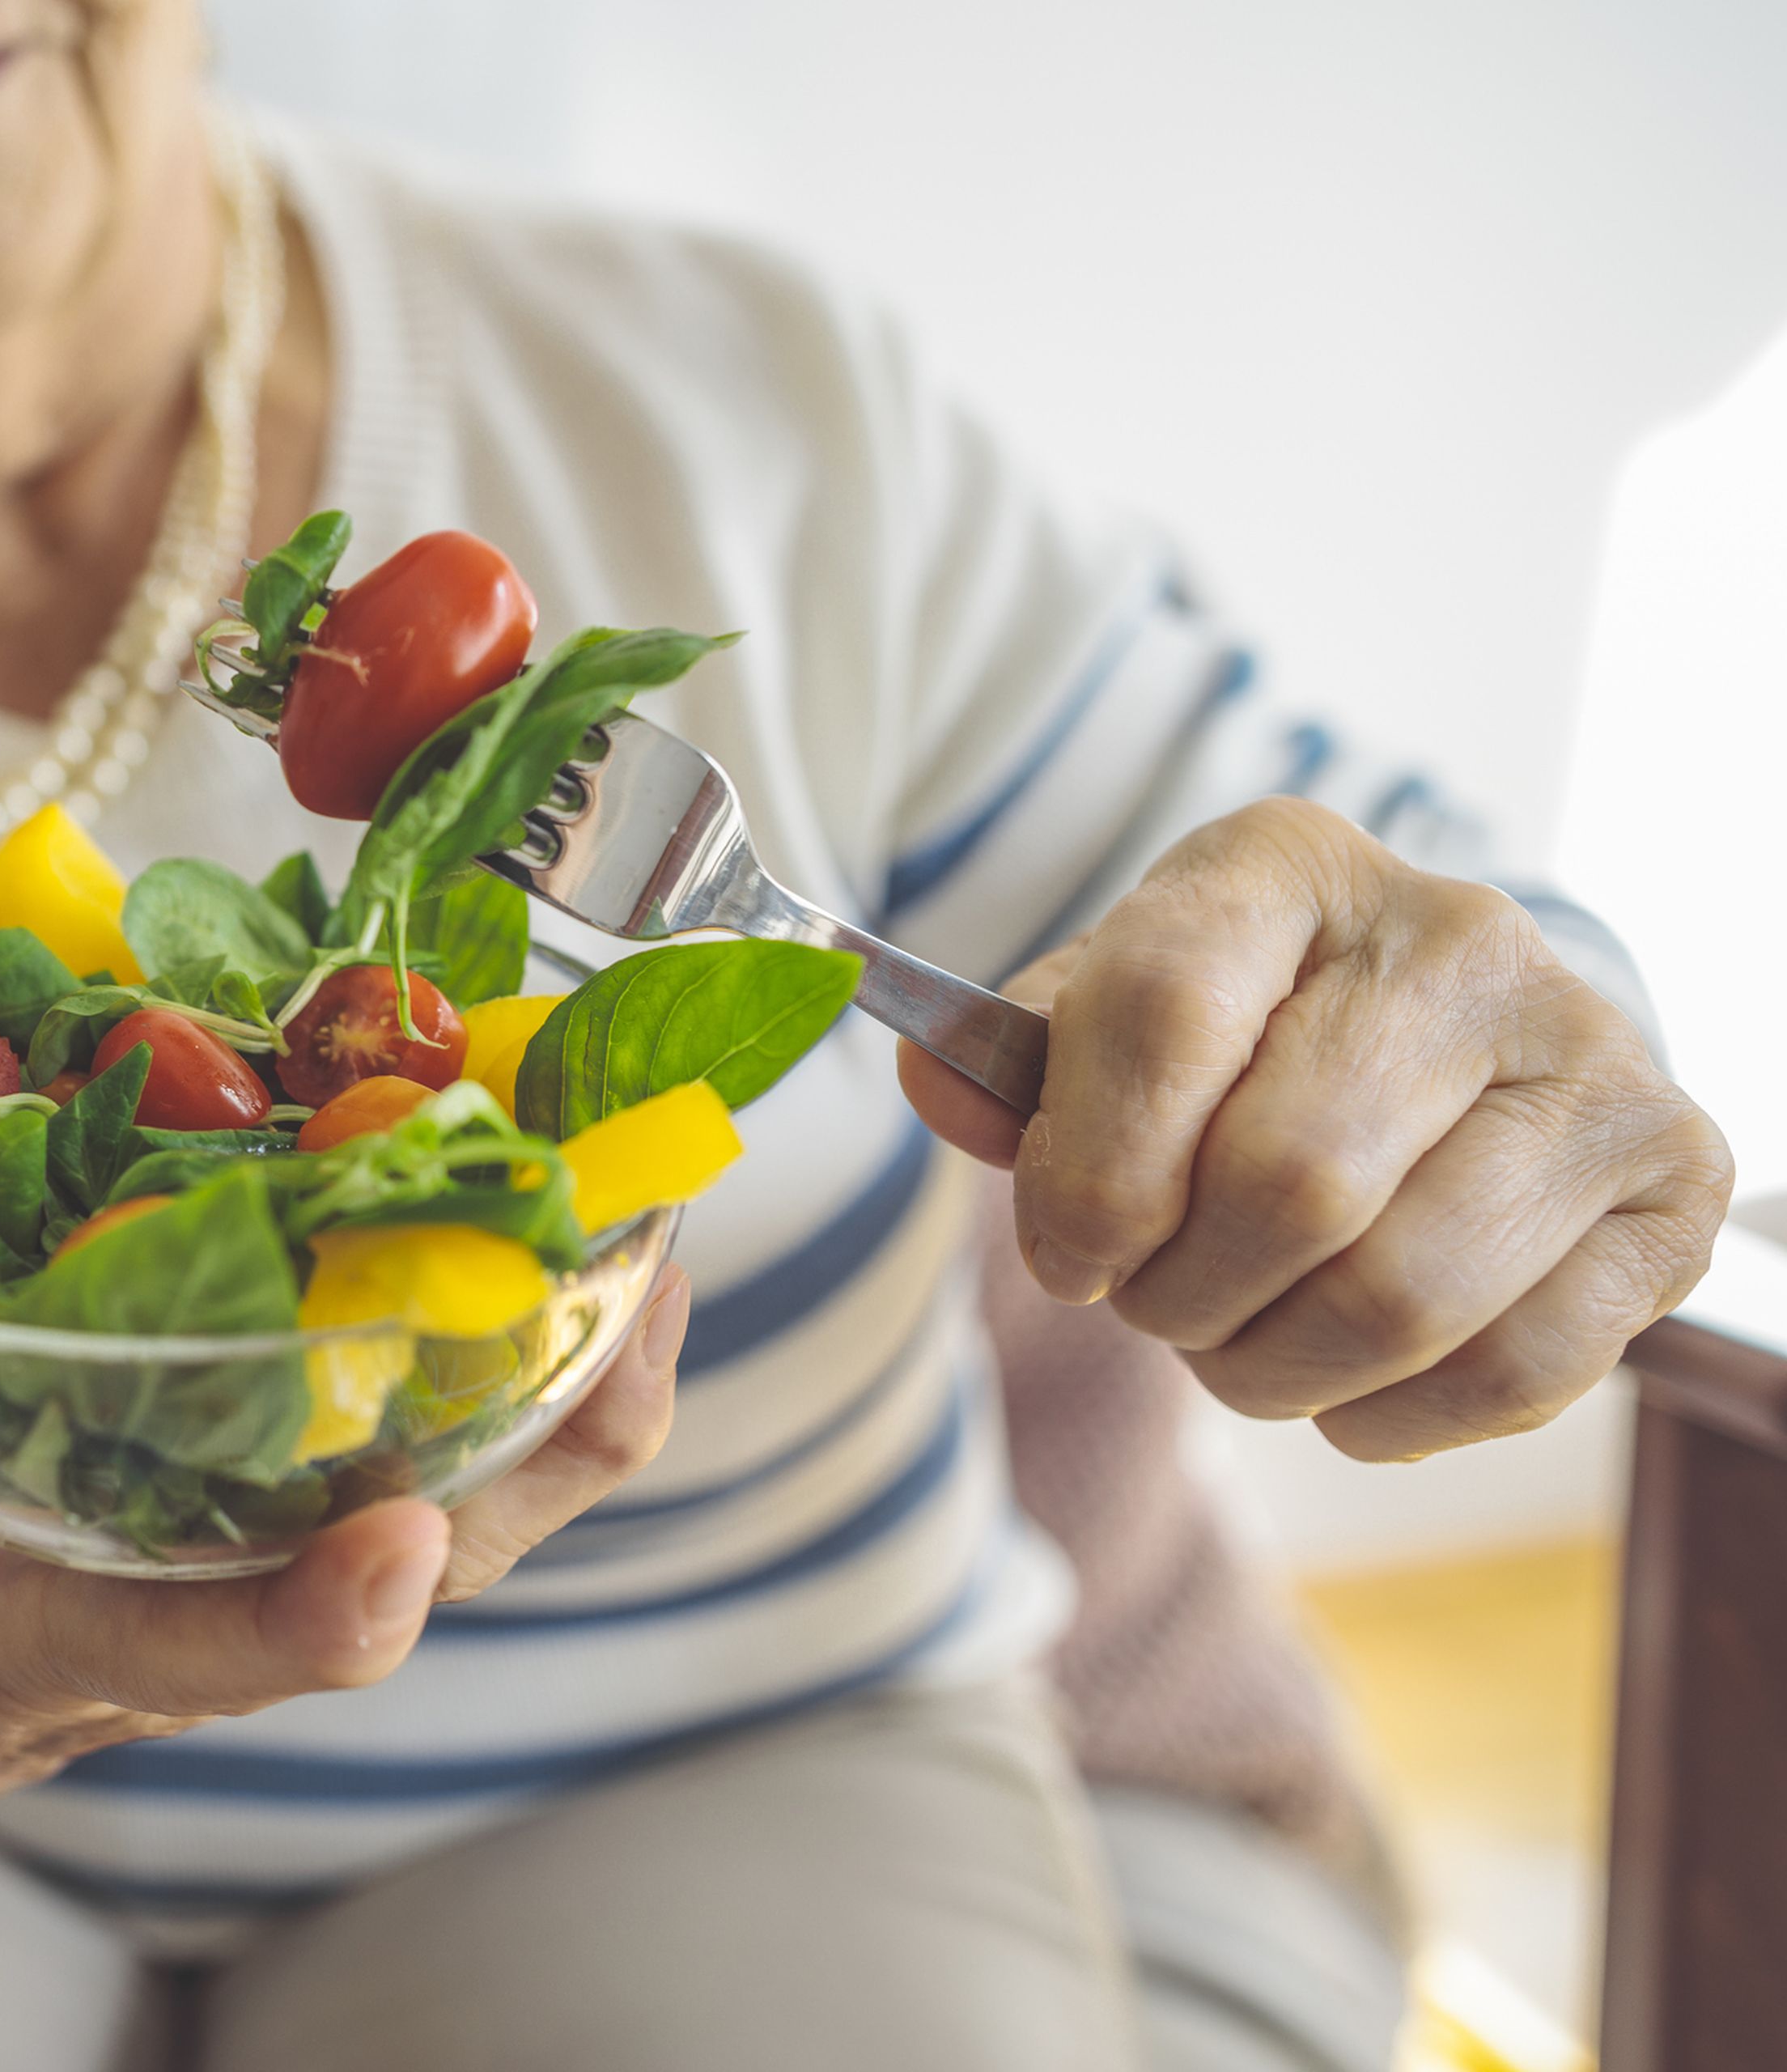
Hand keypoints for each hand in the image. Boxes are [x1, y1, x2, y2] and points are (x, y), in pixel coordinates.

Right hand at [0, 1167, 688, 1864]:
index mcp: (67, 1643)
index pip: (205, 1653)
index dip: (310, 1620)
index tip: (393, 1558)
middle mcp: (208, 1623)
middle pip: (442, 1564)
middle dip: (559, 1424)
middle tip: (647, 1248)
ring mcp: (271, 1581)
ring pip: (492, 1509)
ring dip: (590, 1372)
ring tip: (658, 1201)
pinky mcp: (293, 1536)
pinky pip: (466, 1462)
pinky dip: (540, 1363)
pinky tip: (579, 1236)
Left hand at [900, 797, 1729, 1461]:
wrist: (1449, 1047)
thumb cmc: (1244, 1043)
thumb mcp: (1112, 1021)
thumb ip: (1018, 1067)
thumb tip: (936, 1082)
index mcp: (1288, 866)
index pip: (1164, 1012)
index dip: (1089, 1172)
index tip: (1065, 1250)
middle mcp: (1463, 939)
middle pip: (1289, 1183)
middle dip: (1183, 1293)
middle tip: (1159, 1301)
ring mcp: (1592, 1059)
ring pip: (1399, 1294)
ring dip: (1274, 1367)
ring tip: (1242, 1341)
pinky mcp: (1671, 1185)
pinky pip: (1512, 1370)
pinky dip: (1390, 1415)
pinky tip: (1347, 1379)